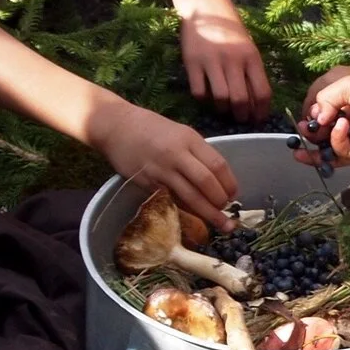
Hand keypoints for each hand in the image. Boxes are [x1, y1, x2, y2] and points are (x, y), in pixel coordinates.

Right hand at [96, 102, 239, 227]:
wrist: (116, 125)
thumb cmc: (150, 128)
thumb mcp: (180, 132)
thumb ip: (197, 152)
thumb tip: (216, 178)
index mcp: (189, 139)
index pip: (218, 165)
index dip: (229, 183)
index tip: (234, 194)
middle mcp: (177, 154)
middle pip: (207, 183)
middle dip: (220, 202)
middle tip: (226, 211)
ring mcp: (161, 170)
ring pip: (190, 196)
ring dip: (208, 213)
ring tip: (219, 223)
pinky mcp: (147, 183)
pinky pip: (172, 200)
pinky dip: (186, 211)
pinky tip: (193, 218)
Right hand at [179, 0, 274, 119]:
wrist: (205, 7)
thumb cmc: (230, 29)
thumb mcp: (248, 47)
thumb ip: (252, 71)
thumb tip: (256, 102)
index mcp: (251, 57)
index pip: (263, 92)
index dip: (262, 111)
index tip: (258, 118)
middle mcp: (233, 60)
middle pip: (241, 100)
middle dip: (243, 115)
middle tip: (241, 119)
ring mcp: (211, 62)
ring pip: (221, 99)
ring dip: (224, 110)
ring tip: (224, 110)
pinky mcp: (192, 63)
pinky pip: (199, 92)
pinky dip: (204, 100)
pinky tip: (207, 97)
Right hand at [308, 63, 349, 160]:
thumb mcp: (344, 85)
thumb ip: (324, 99)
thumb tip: (316, 119)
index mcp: (346, 104)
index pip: (323, 115)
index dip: (312, 116)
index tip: (305, 115)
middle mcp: (349, 123)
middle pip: (323, 134)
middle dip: (309, 132)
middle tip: (302, 129)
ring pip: (328, 149)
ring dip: (314, 145)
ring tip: (306, 137)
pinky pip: (342, 151)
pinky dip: (337, 139)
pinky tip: (341, 126)